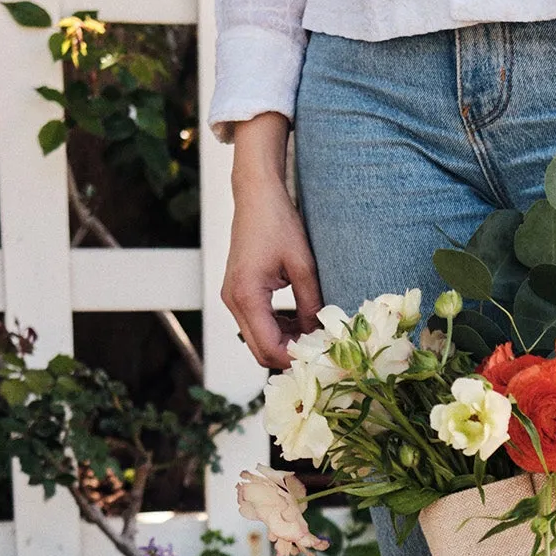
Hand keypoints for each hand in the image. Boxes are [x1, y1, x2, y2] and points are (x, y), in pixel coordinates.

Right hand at [221, 113, 323, 369]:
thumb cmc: (279, 225)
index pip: (269, 347)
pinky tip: (302, 320)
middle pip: (260, 351)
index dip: (295, 358)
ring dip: (285, 342)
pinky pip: (257, 324)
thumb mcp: (303, 266)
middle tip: (321, 351)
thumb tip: (320, 337)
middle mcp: (233, 301)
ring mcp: (232, 298)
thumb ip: (311, 305)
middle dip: (289, 355)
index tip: (323, 357)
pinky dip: (278, 329)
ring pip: (258, 340)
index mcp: (246, 295)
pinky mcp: (238, 293)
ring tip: (316, 333)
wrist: (256, 196)